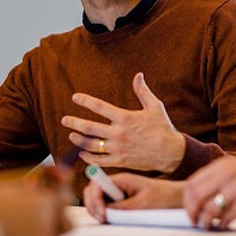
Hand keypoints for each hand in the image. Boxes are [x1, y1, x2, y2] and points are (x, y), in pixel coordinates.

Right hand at [0, 170, 69, 235]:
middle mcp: (48, 226)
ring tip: (22, 222)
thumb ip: (38, 176)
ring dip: (47, 227)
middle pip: (64, 216)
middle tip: (33, 205)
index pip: (65, 194)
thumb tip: (62, 169)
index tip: (50, 187)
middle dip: (54, 209)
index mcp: (44, 204)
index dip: (58, 189)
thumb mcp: (7, 183)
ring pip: (56, 235)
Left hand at [61, 73, 185, 172]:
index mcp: (125, 118)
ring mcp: (118, 148)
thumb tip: (138, 75)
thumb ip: (143, 91)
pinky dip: (88, 158)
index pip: (99, 107)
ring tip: (72, 135)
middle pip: (89, 127)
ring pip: (91, 145)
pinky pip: (99, 161)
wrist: (170, 152)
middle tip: (65, 119)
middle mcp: (119, 133)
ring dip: (78, 140)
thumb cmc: (163, 128)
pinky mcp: (120, 161)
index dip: (85, 100)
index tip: (75, 97)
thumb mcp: (155, 106)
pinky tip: (82, 154)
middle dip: (74, 122)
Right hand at [83, 173, 184, 222]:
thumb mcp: (142, 204)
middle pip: (93, 191)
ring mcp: (118, 192)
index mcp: (122, 179)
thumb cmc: (163, 197)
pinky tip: (109, 218)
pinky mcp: (121, 201)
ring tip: (105, 219)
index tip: (102, 212)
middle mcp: (117, 184)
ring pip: (97, 199)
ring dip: (96, 209)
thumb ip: (122, 207)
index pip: (97, 183)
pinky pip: (106, 205)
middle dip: (92, 204)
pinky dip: (103, 212)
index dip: (94, 198)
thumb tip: (105, 212)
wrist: (177, 198)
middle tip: (102, 218)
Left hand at [183, 155, 235, 229]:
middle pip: (196, 197)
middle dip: (191, 213)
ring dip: (205, 222)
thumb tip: (200, 192)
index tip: (189, 209)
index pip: (192, 183)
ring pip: (209, 210)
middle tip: (194, 221)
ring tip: (208, 225)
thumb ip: (219, 175)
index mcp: (222, 165)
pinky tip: (223, 225)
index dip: (187, 200)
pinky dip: (221, 224)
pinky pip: (226, 218)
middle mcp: (226, 176)